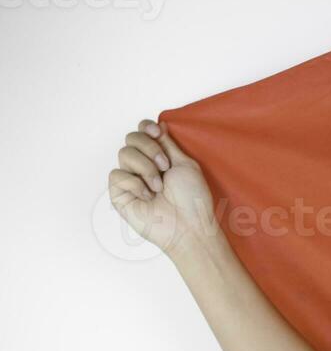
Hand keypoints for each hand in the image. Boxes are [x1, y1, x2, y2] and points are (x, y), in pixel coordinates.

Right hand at [108, 118, 217, 257]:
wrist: (188, 226)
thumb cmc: (192, 200)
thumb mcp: (185, 164)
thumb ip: (169, 144)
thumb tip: (161, 124)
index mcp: (159, 158)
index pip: (142, 132)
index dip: (146, 127)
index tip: (157, 133)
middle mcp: (142, 166)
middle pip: (131, 138)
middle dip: (150, 149)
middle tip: (165, 167)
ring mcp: (130, 179)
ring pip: (124, 153)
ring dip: (146, 168)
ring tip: (159, 187)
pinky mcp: (119, 194)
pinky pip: (117, 174)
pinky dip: (135, 183)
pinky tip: (147, 197)